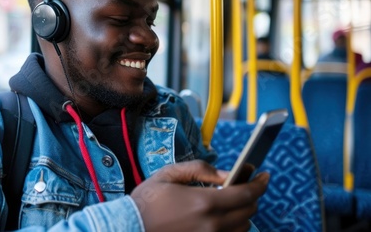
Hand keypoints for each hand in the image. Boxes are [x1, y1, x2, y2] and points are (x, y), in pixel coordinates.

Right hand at [130, 160, 268, 231]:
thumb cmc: (147, 201)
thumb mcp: (170, 174)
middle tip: (243, 186)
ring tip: (229, 202)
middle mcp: (212, 224)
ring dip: (242, 213)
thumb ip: (200, 169)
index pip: (246, 194)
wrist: (130, 228)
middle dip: (251, 196)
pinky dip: (232, 227)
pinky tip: (221, 218)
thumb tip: (226, 174)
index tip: (265, 176)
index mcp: (204, 202)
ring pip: (243, 227)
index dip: (260, 183)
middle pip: (249, 211)